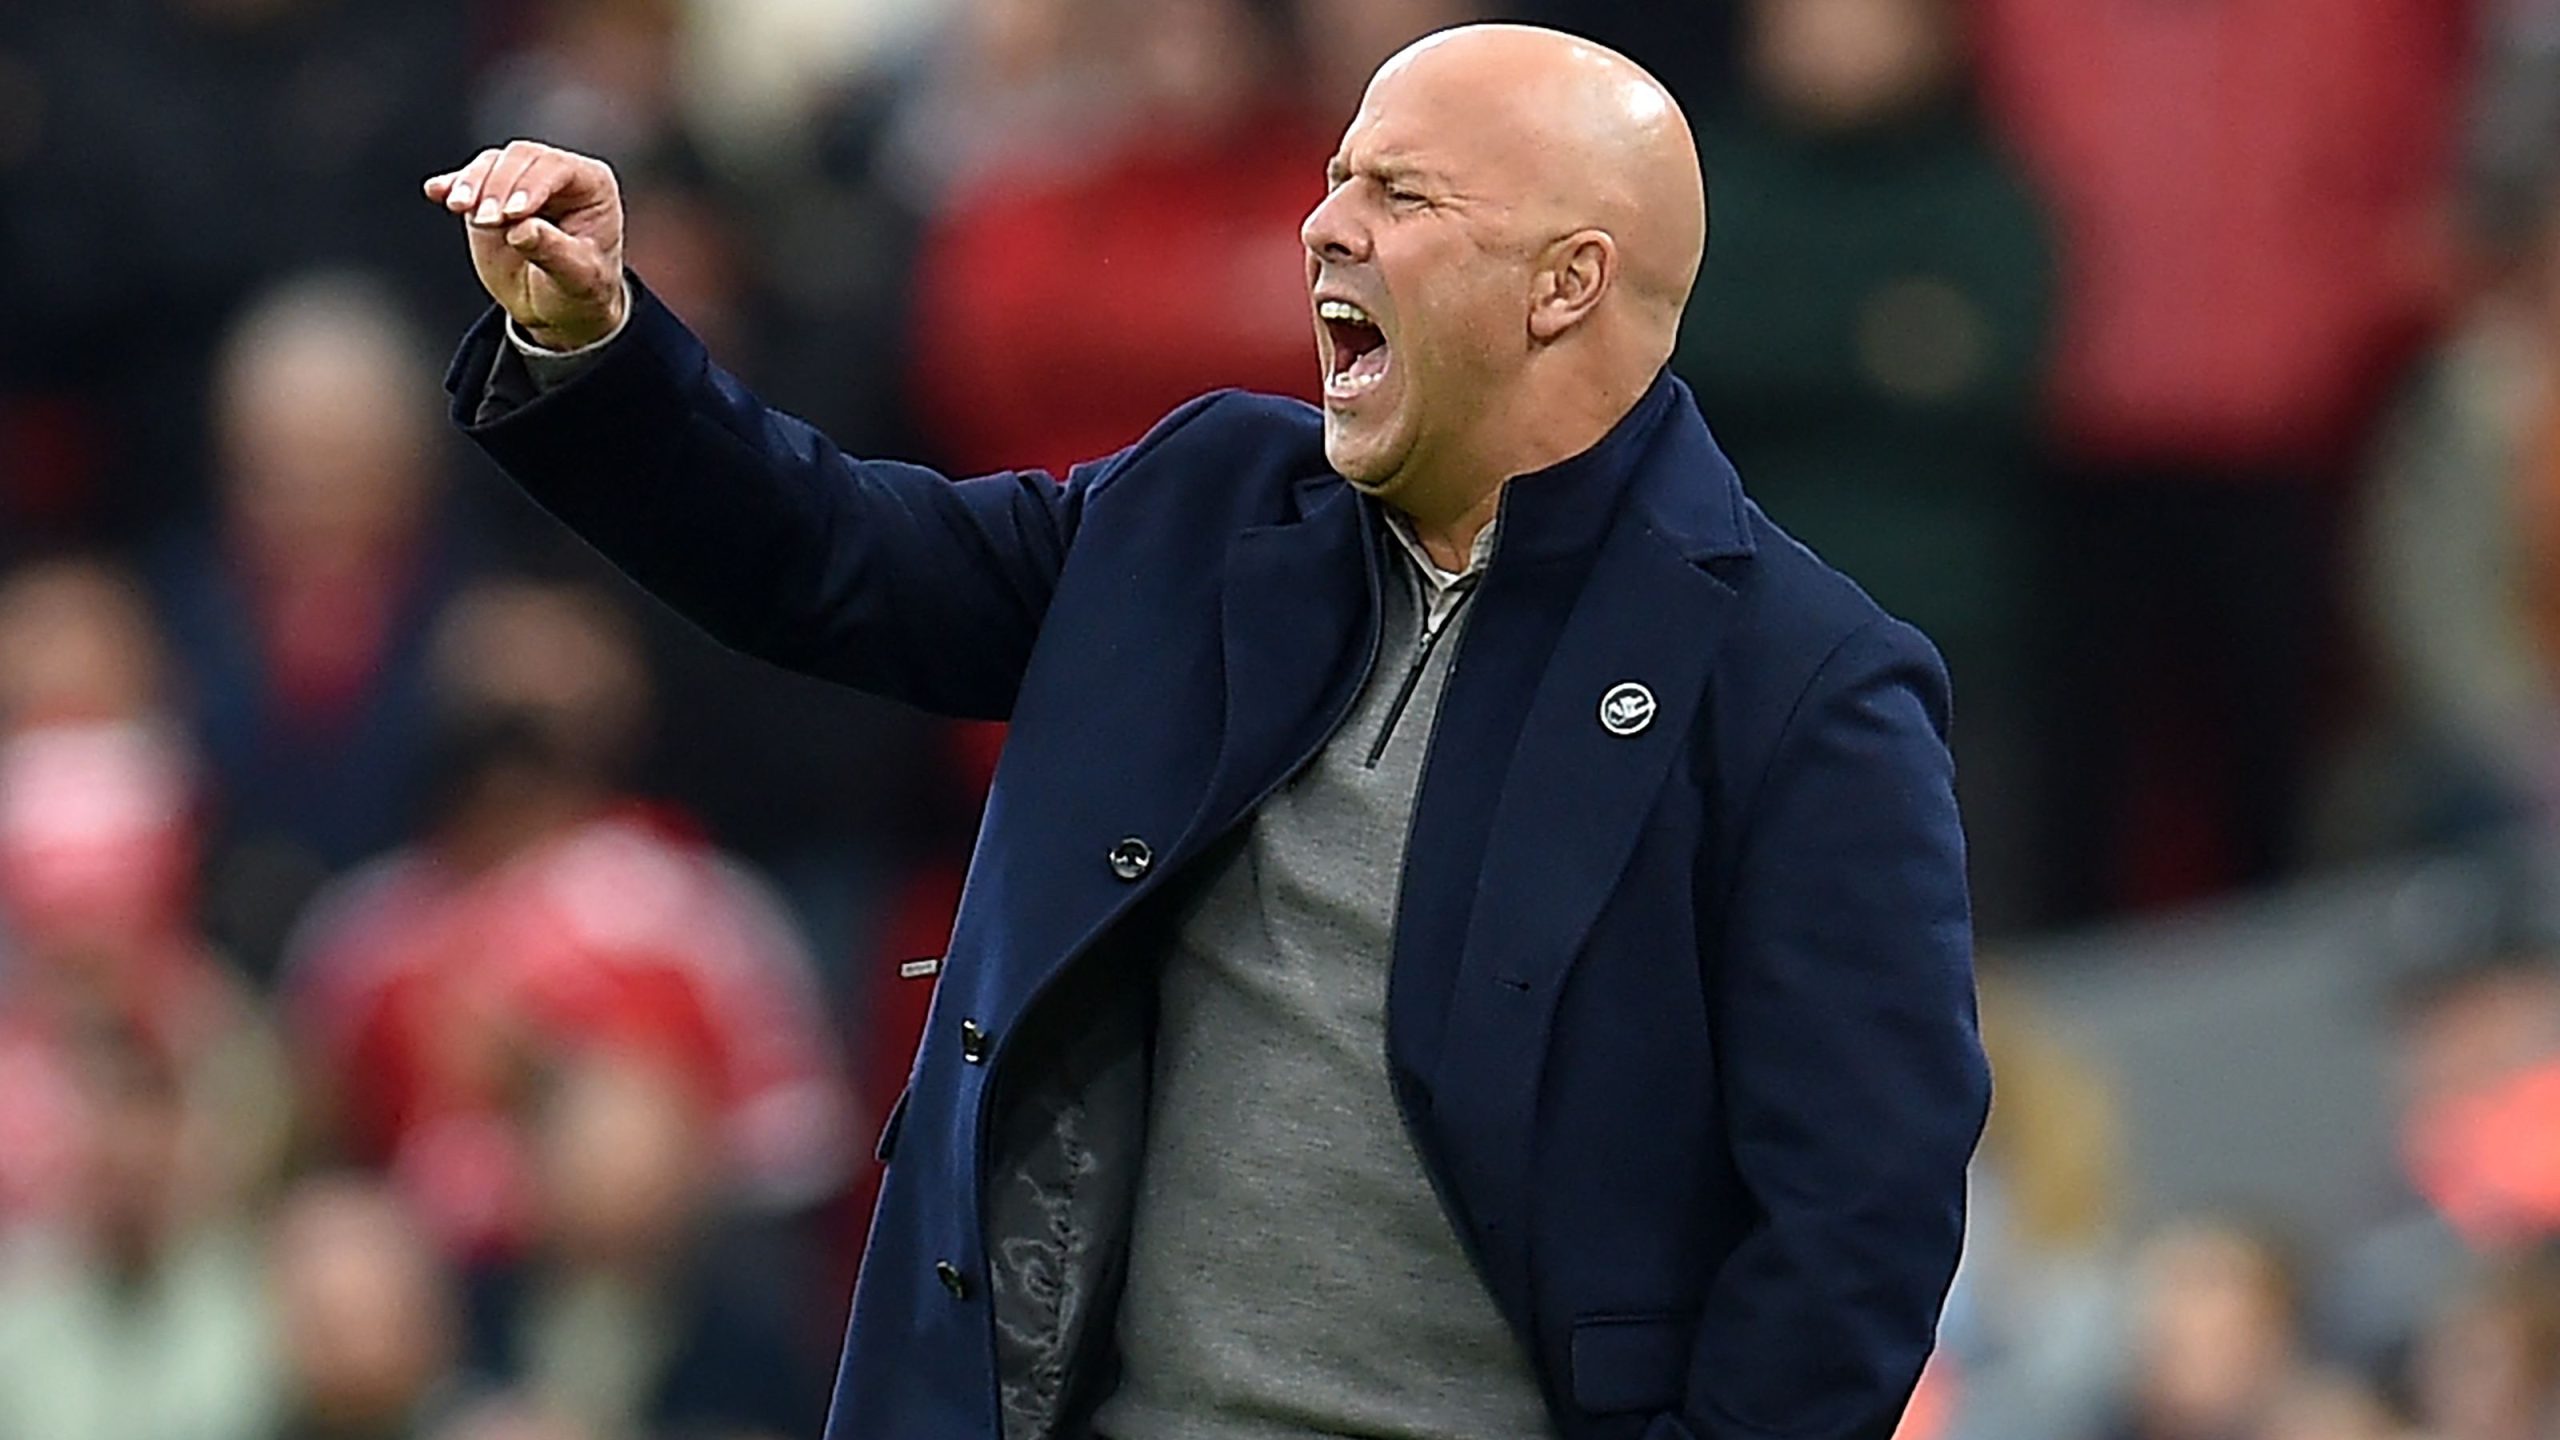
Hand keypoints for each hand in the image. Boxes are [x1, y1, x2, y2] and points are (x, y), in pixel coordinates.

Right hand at [424, 140, 627, 350]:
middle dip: (498, 185)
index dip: (531, 185)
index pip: (557, 169)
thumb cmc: (579, 289)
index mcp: (592, 184)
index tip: (513, 214)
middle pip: (520, 158)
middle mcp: (556, 174)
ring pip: (491, 164)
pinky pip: (467, 180)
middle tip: (486, 220)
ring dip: (471, 183)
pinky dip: (451, 185)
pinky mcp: (489, 193)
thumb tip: (521, 230)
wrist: (556, 306)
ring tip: (458, 207)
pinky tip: (436, 192)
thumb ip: (553, 252)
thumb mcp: (577, 279)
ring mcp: (520, 180)